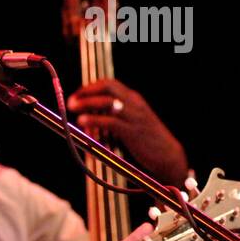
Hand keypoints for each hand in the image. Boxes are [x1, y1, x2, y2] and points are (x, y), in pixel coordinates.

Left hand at [67, 78, 188, 184]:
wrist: (168, 156)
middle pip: (107, 87)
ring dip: (87, 103)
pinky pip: (110, 121)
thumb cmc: (145, 142)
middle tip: (71, 102)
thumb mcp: (129, 124)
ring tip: (73, 109)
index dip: (90, 87)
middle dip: (86, 92)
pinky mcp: (133, 131)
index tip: (76, 96)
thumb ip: (111, 119)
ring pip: (107, 101)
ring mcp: (135, 116)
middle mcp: (134, 104)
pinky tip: (83, 120)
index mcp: (134, 100)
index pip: (109, 84)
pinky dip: (94, 119)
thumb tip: (86, 120)